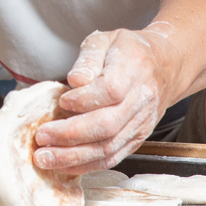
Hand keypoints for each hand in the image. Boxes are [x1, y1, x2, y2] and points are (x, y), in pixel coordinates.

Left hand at [32, 25, 173, 173]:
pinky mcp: (137, 139)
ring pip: (108, 146)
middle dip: (70, 134)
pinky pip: (112, 157)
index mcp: (133, 69)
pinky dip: (86, 165)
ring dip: (73, 156)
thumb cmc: (127, 51)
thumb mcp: (105, 40)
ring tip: (44, 157)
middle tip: (41, 136)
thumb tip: (74, 81)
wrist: (164, 67)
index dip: (84, 99)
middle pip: (107, 124)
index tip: (62, 100)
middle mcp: (141, 100)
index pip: (110, 90)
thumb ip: (88, 58)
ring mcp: (141, 124)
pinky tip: (64, 165)